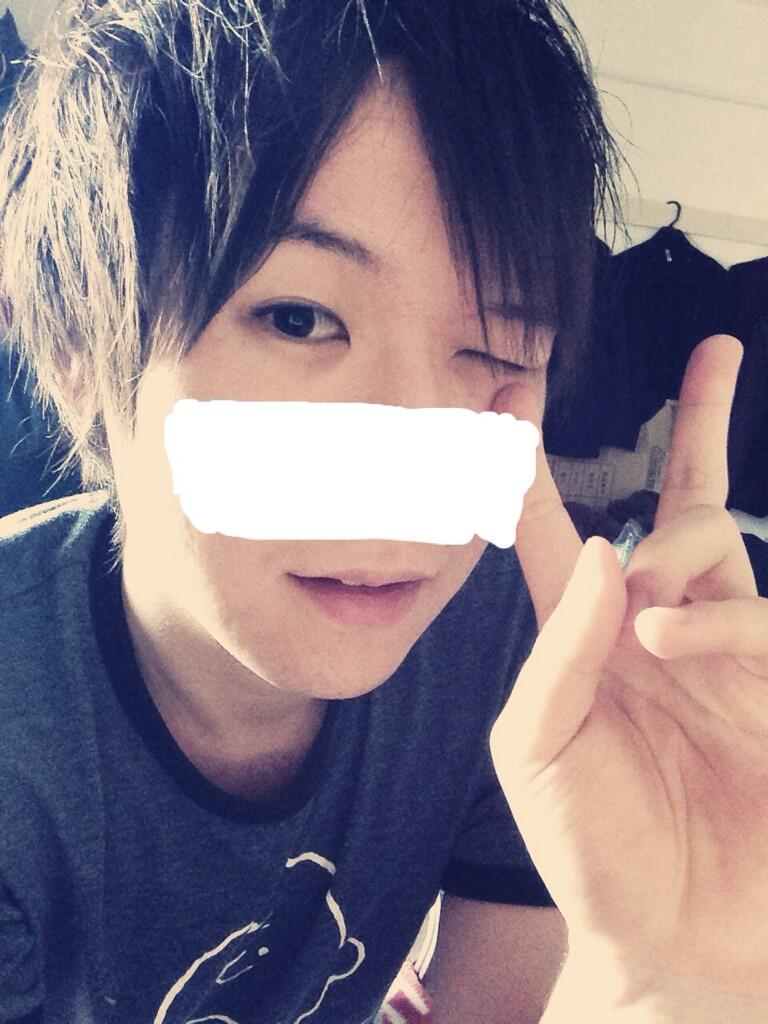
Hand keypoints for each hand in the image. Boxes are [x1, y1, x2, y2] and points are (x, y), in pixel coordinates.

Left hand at [489, 335, 767, 1011]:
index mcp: (582, 639)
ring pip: (717, 538)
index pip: (556, 527)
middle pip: (678, 500)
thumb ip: (559, 648)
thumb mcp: (539, 749)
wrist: (675, 945)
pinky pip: (757, 615)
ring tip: (646, 624)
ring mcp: (723, 650)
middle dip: (699, 425)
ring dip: (678, 553)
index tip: (520, 383)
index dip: (534, 457)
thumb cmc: (591, 850)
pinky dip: (712, 619)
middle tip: (697, 389)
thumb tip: (602, 553)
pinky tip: (666, 640)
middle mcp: (655, 628)